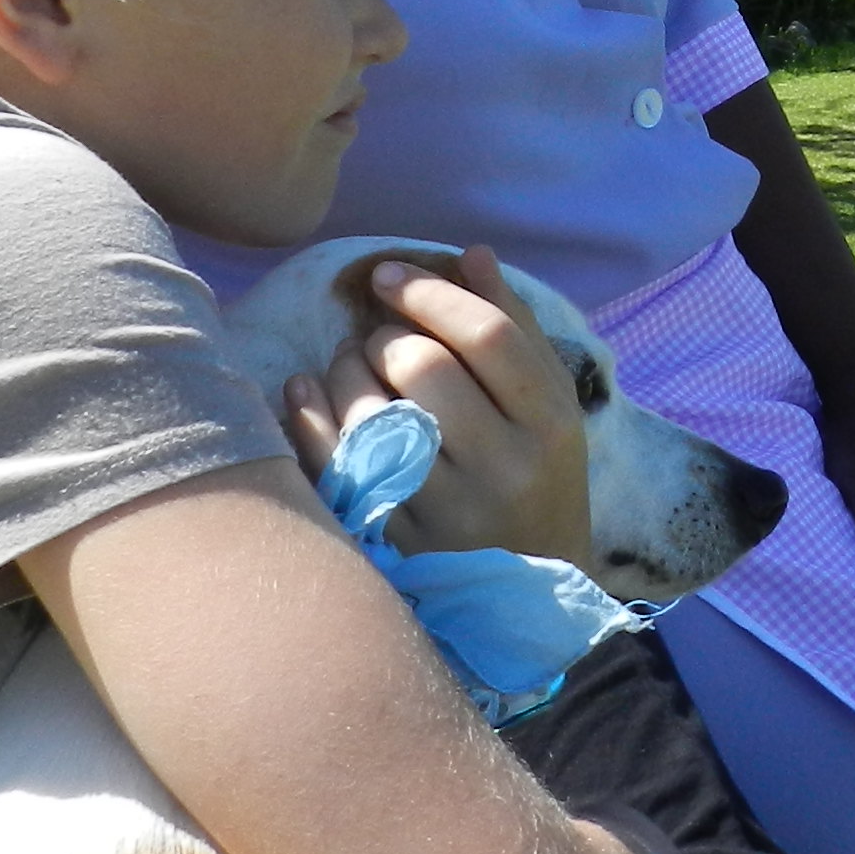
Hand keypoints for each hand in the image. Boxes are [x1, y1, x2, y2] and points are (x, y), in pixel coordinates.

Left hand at [277, 245, 591, 565]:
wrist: (530, 598)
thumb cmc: (538, 482)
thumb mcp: (550, 409)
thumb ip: (516, 329)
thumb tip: (471, 255)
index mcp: (551, 425)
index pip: (486, 335)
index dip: (429, 293)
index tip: (386, 276)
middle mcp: (504, 469)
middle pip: (424, 367)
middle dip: (382, 336)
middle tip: (374, 339)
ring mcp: (447, 514)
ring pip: (372, 414)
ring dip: (343, 371)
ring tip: (348, 368)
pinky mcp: (397, 547)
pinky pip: (335, 465)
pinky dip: (309, 416)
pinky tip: (304, 392)